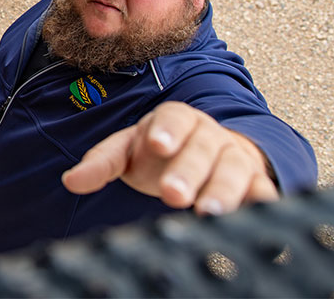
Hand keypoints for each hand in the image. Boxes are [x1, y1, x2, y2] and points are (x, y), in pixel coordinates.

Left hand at [61, 101, 278, 214]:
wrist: (203, 154)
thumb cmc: (157, 152)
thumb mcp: (126, 152)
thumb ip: (100, 163)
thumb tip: (71, 181)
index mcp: (174, 119)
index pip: (172, 118)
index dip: (167, 131)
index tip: (157, 145)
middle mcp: (208, 134)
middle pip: (202, 148)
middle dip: (188, 171)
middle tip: (172, 195)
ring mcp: (234, 156)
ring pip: (233, 170)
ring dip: (224, 191)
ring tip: (208, 213)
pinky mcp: (254, 180)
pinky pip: (262, 189)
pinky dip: (262, 202)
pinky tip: (259, 215)